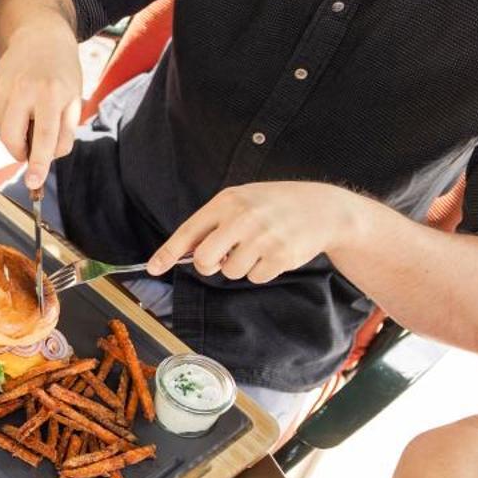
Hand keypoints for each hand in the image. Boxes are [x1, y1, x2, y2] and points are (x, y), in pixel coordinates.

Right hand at [0, 21, 83, 189]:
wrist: (40, 37)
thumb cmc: (62, 72)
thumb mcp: (74, 100)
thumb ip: (63, 132)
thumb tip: (46, 160)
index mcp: (50, 93)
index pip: (44, 136)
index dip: (38, 163)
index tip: (34, 182)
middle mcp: (23, 89)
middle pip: (11, 138)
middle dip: (20, 152)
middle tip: (31, 146)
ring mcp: (2, 88)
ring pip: (3, 131)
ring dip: (16, 134)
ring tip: (31, 113)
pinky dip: (8, 120)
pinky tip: (20, 103)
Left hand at [147, 181, 357, 281]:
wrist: (324, 208)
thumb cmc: (275, 205)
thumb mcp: (243, 200)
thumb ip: (214, 221)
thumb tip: (185, 251)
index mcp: (228, 201)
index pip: (189, 231)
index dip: (168, 252)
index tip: (153, 268)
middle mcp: (243, 218)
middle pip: (204, 260)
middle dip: (209, 265)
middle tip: (222, 258)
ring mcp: (263, 238)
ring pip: (230, 272)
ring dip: (240, 266)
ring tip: (259, 246)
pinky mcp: (280, 257)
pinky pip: (255, 278)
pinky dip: (261, 271)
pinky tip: (274, 252)